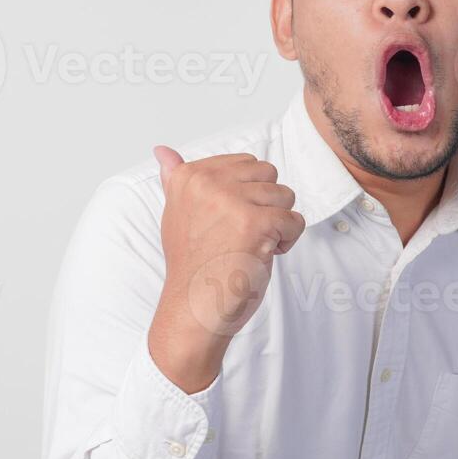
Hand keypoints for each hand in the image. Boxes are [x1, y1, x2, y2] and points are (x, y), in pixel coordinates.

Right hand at [146, 145, 304, 392]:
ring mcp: (232, 202)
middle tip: (241, 235)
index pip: (246, 163)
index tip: (226, 222)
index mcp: (190, 176)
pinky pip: (295, 220)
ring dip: (277, 224)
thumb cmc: (192, 265)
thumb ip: (176, 179)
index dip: (247, 195)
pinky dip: (287, 241)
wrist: (194, 307)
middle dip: (266, 205)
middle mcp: (208, 183)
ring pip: (285, 195)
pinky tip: (262, 255)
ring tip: (251, 245)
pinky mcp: (256, 223)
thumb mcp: (176, 214)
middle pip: (268, 175)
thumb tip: (162, 150)